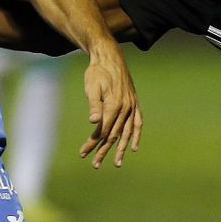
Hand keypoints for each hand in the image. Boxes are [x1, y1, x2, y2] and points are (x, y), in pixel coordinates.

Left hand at [77, 46, 141, 167]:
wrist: (109, 57)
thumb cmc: (96, 72)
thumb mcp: (92, 86)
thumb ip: (94, 105)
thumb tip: (94, 122)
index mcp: (114, 105)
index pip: (103, 131)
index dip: (93, 143)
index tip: (83, 153)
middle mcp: (125, 108)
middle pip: (114, 135)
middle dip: (104, 150)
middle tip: (95, 164)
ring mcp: (131, 106)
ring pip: (127, 132)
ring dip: (121, 149)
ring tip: (117, 163)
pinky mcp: (134, 103)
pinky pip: (137, 123)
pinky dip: (136, 135)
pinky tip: (134, 147)